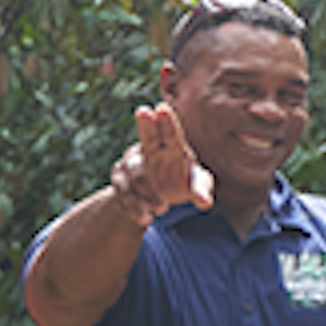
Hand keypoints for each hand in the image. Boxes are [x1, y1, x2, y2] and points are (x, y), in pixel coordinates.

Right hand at [113, 102, 207, 221]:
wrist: (154, 199)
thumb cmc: (181, 182)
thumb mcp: (195, 185)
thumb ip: (201, 190)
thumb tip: (205, 201)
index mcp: (171, 146)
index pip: (170, 132)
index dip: (166, 121)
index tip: (163, 108)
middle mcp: (149, 149)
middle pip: (146, 135)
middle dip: (145, 124)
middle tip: (144, 110)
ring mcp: (131, 164)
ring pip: (136, 174)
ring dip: (149, 192)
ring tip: (163, 209)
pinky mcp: (120, 181)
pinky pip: (125, 193)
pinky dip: (136, 207)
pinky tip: (147, 218)